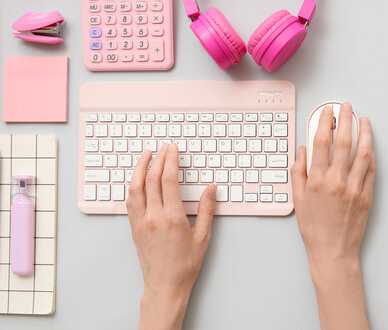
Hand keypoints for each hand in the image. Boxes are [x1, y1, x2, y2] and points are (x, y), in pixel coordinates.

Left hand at [127, 143, 216, 329]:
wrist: (165, 286)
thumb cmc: (185, 265)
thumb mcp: (203, 237)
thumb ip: (207, 210)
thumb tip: (211, 188)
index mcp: (172, 217)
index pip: (168, 180)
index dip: (170, 161)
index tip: (173, 149)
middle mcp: (153, 217)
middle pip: (151, 179)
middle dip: (157, 159)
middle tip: (164, 147)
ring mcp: (140, 222)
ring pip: (135, 187)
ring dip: (140, 168)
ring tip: (145, 155)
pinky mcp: (134, 227)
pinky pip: (130, 200)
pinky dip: (134, 184)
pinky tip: (138, 178)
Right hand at [291, 103, 374, 329]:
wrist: (333, 251)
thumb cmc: (314, 228)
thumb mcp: (297, 200)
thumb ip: (298, 172)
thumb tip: (302, 151)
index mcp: (317, 180)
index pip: (320, 143)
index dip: (323, 123)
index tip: (326, 112)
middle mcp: (336, 181)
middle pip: (343, 142)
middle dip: (345, 120)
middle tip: (346, 108)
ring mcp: (354, 188)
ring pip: (362, 153)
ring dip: (364, 133)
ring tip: (363, 120)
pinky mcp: (367, 196)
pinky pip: (370, 170)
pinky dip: (370, 154)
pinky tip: (369, 145)